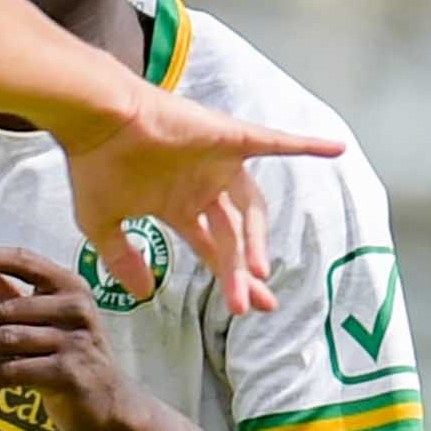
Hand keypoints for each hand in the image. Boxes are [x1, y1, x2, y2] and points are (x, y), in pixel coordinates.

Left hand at [0, 247, 147, 430]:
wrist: (112, 405)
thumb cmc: (74, 358)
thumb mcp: (46, 323)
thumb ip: (12, 297)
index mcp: (70, 286)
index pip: (25, 261)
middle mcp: (76, 307)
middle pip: (5, 310)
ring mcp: (75, 339)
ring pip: (5, 340)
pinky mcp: (68, 372)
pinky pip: (13, 372)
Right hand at [58, 86, 335, 315]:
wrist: (97, 121)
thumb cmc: (95, 166)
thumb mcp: (102, 223)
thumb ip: (122, 258)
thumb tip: (143, 293)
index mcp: (179, 207)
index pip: (213, 249)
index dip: (228, 279)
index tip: (243, 309)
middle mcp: (204, 187)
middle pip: (236, 238)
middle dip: (244, 273)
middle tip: (258, 305)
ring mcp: (219, 163)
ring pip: (250, 208)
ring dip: (256, 240)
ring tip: (257, 272)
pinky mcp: (229, 139)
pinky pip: (274, 142)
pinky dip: (304, 145)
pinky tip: (336, 149)